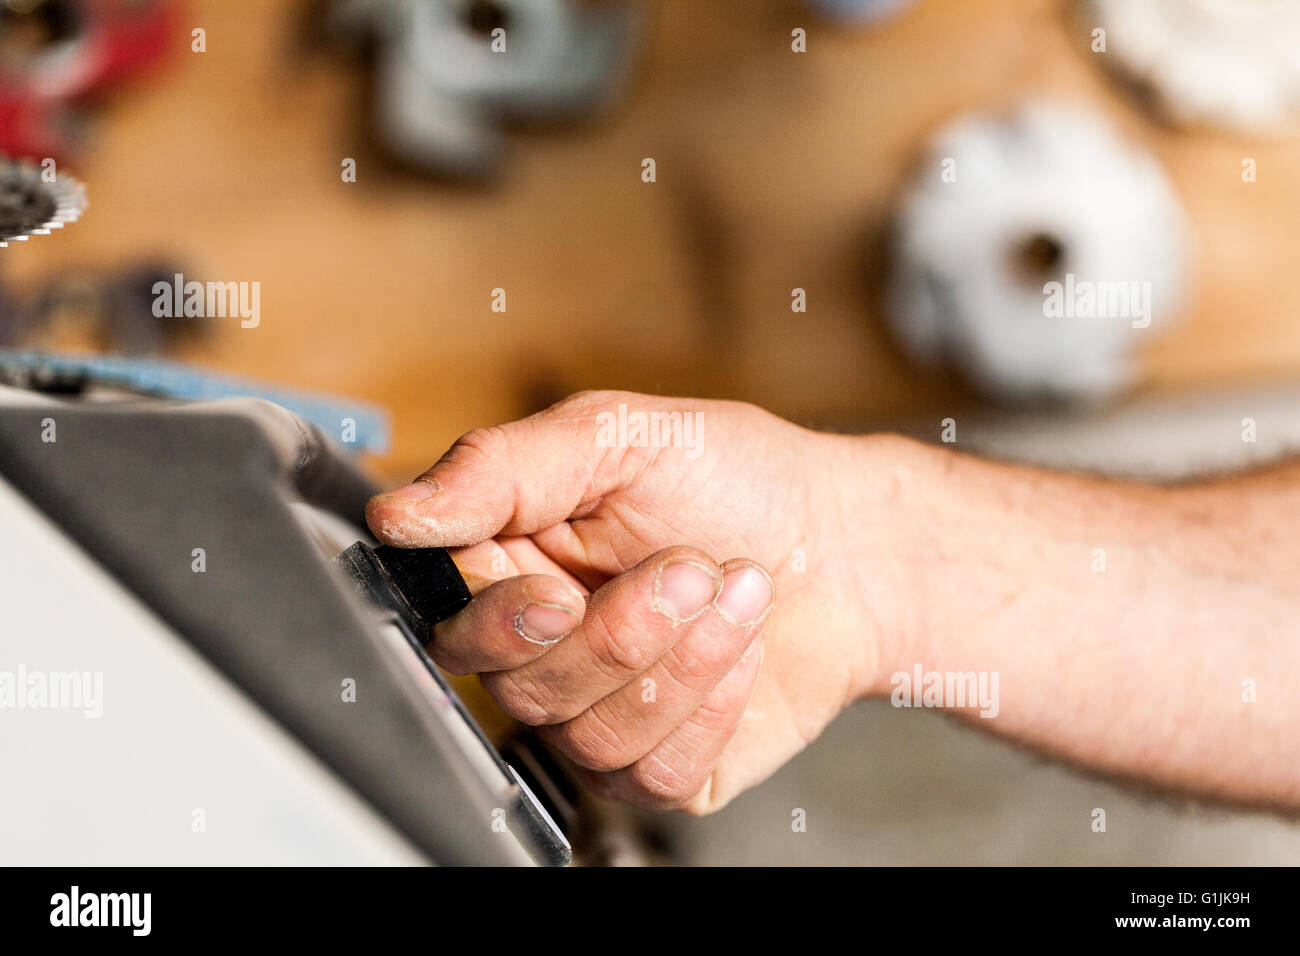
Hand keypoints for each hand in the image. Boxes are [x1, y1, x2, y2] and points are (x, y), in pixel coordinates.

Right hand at [366, 391, 907, 812]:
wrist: (843, 539)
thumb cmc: (733, 475)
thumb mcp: (618, 436)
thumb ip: (501, 468)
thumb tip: (397, 511)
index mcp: (513, 563)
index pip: (452, 616)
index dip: (498, 617)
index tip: (555, 588)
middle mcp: (545, 648)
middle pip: (520, 686)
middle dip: (620, 630)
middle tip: (689, 564)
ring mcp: (600, 713)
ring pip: (589, 734)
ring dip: (681, 657)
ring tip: (734, 587)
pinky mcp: (664, 766)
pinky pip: (655, 770)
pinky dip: (712, 700)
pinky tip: (743, 645)